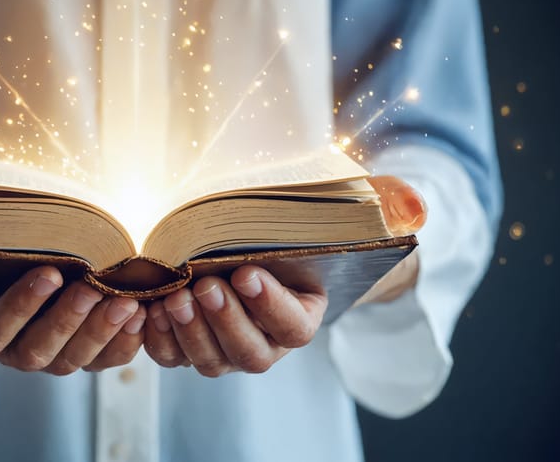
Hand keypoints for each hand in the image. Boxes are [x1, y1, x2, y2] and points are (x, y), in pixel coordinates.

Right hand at [0, 169, 146, 373]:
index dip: (19, 307)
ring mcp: (45, 346)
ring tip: (127, 301)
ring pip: (71, 360)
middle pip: (35, 354)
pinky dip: (123, 345)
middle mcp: (8, 342)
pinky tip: (142, 315)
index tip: (49, 271)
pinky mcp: (78, 342)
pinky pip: (102, 358)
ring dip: (100, 335)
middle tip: (97, 289)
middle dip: (68, 323)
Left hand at [142, 174, 426, 375]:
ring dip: (191, 332)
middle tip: (207, 285)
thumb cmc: (280, 233)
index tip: (248, 271)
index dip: (270, 304)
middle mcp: (266, 344)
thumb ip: (366, 209)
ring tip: (175, 296)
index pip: (292, 325)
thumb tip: (414, 198)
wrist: (246, 248)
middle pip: (251, 354)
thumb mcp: (318, 217)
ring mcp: (226, 349)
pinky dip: (158, 339)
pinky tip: (146, 310)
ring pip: (211, 361)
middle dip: (227, 321)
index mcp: (302, 317)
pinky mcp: (189, 347)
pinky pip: (172, 357)